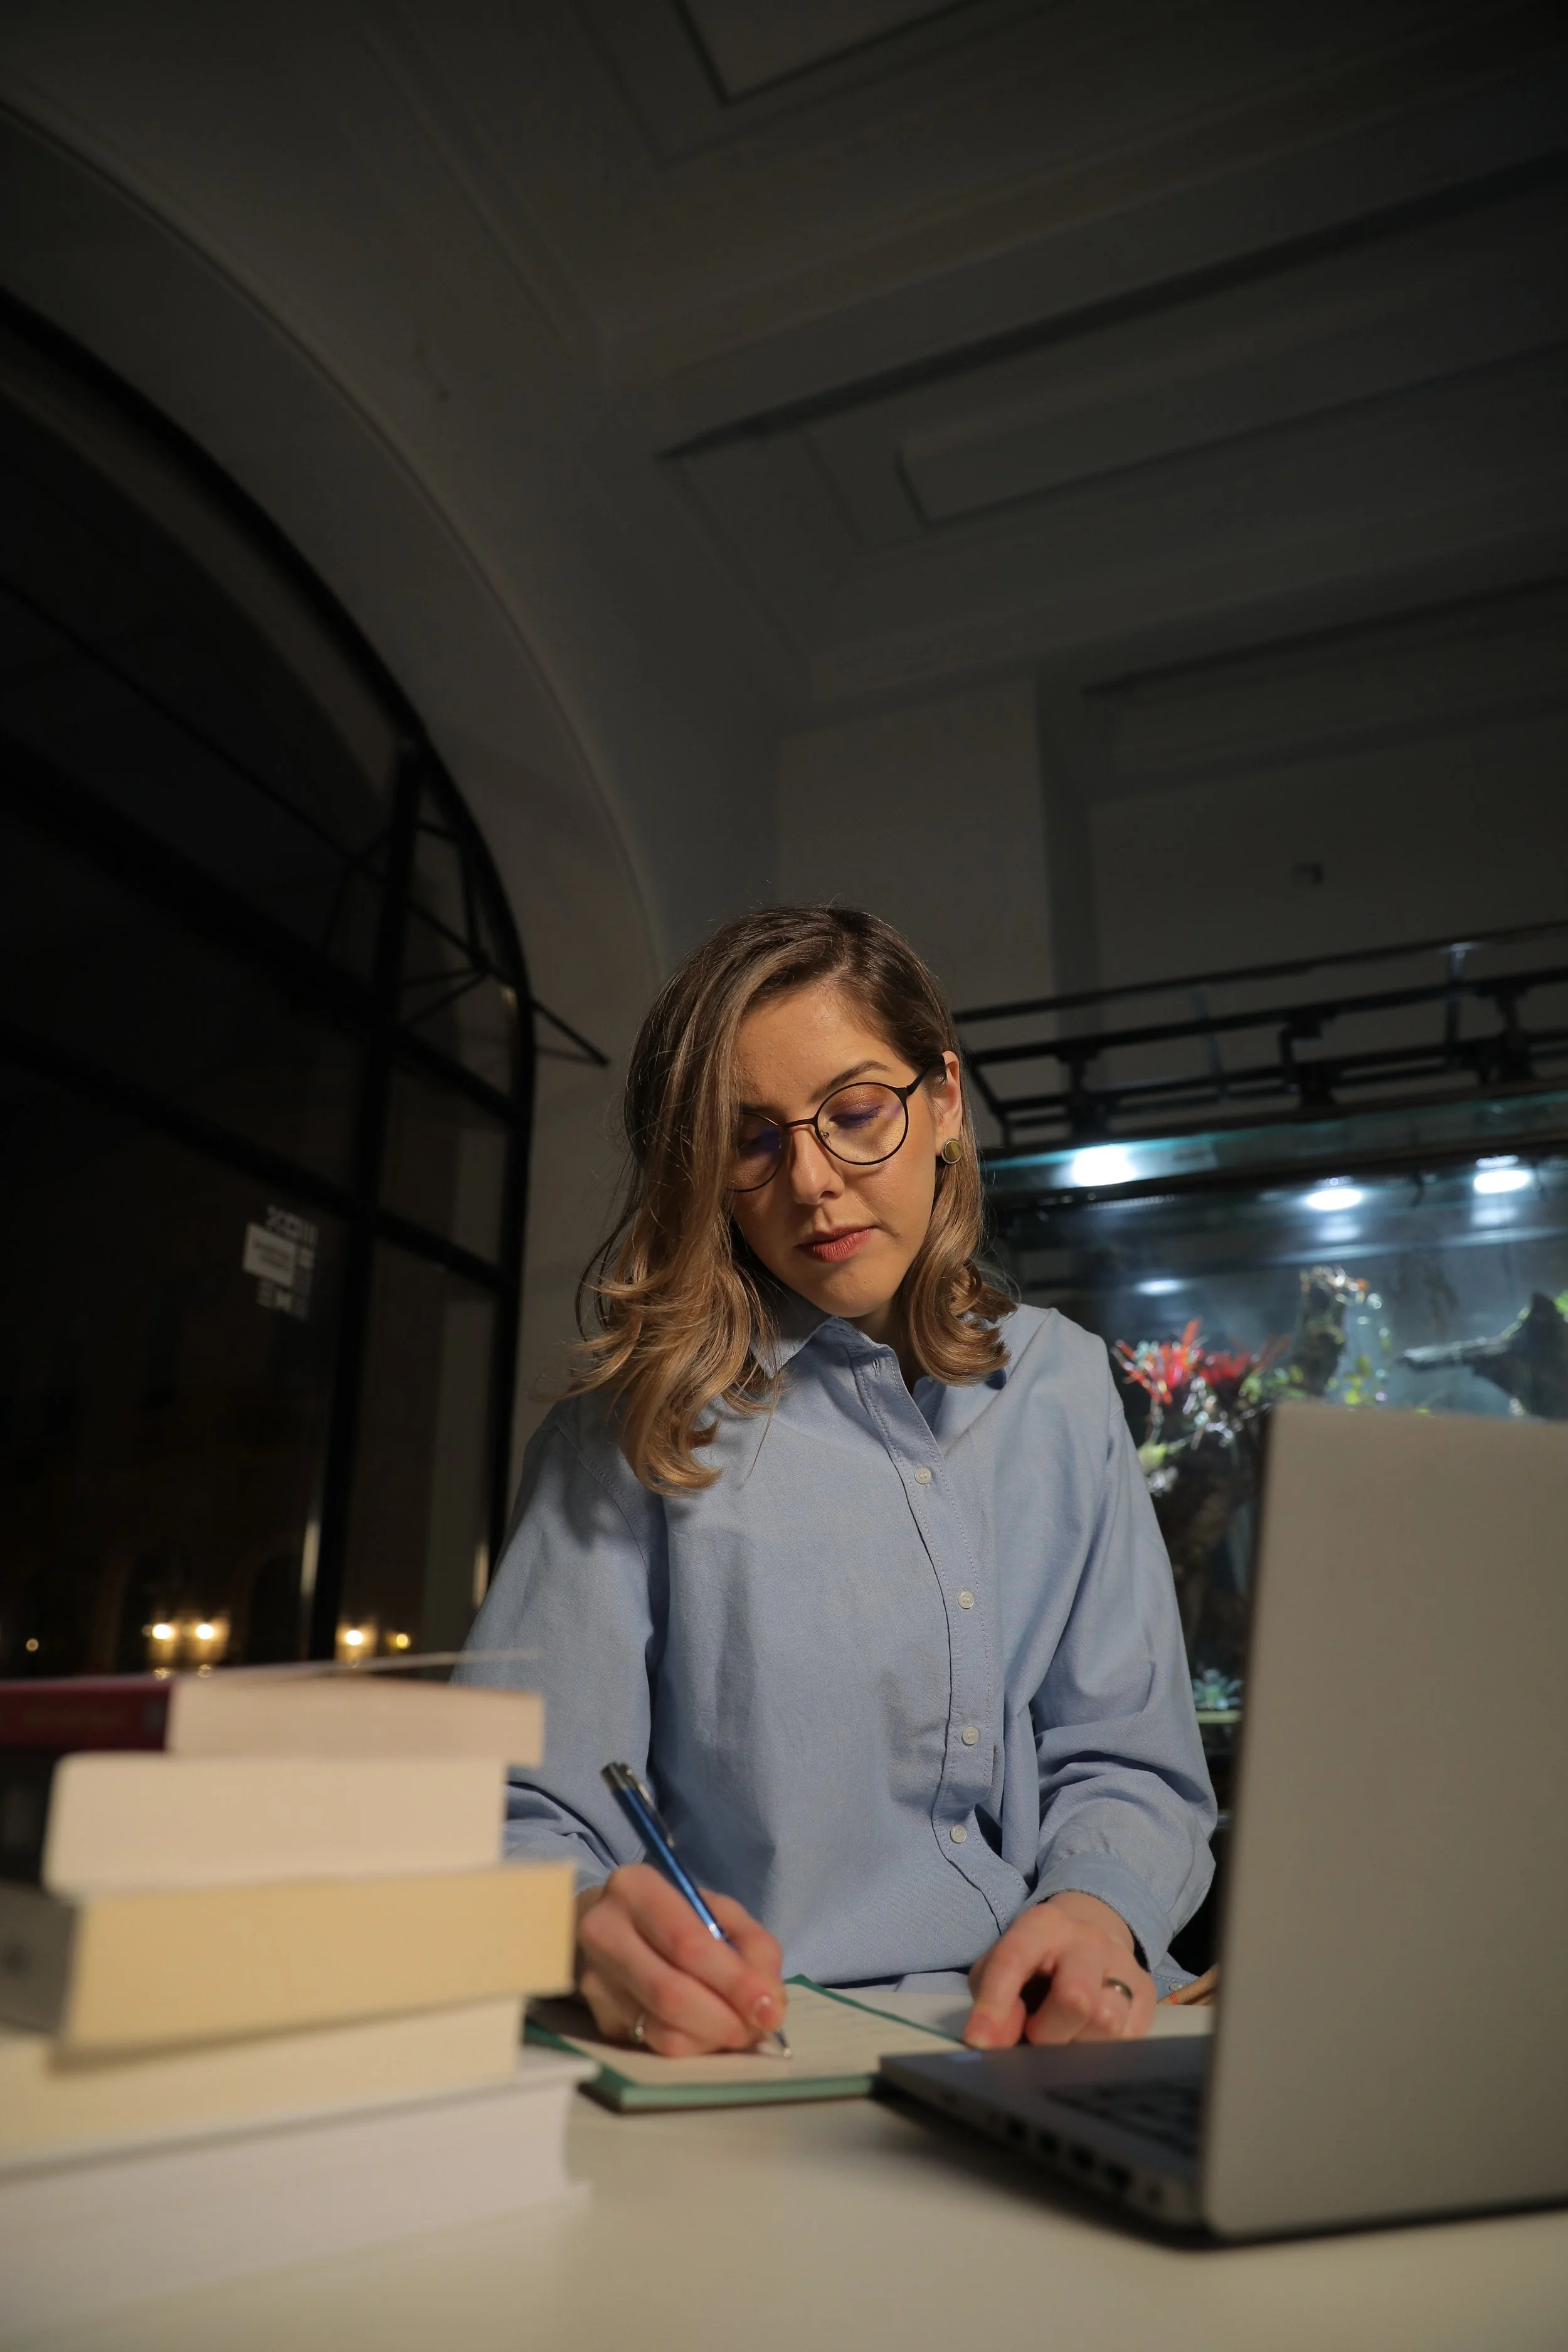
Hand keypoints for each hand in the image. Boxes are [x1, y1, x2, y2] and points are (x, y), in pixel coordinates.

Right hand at [574, 1864, 787, 2056]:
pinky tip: (706, 2031)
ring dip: (713, 2039)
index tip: (770, 2011)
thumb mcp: (718, 1911)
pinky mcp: (598, 2017)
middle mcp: (603, 1932)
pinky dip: (693, 2047)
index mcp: (636, 1888)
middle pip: (671, 1993)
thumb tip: (769, 2004)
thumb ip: (753, 1947)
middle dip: (726, 2020)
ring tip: (738, 2030)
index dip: (734, 1982)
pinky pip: (654, 2046)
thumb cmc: (675, 1915)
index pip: (687, 1943)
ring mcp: (594, 1980)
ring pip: (662, 2031)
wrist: (611, 1927)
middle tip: (758, 2030)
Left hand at [964, 1891, 1154, 2047]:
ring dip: (1078, 2045)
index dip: (994, 2006)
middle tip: (1035, 2037)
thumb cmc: (1034, 1961)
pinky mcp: (1147, 1990)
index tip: (979, 2042)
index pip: (1014, 1960)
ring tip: (1065, 2036)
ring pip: (1107, 2022)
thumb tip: (993, 2041)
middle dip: (1047, 2034)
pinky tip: (1089, 2035)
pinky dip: (1105, 2049)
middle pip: (1075, 1999)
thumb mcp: (1000, 1969)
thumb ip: (990, 2001)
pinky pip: (1130, 2037)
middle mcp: (1087, 1938)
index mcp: (1042, 1924)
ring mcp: (1123, 1961)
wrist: (1087, 1938)